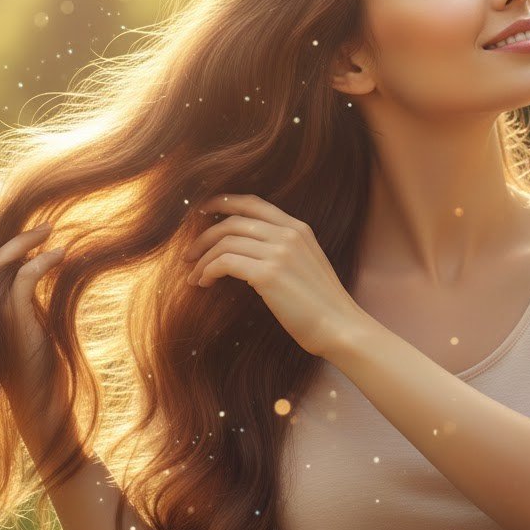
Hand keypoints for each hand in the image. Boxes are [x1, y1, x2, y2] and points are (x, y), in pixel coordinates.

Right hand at [0, 221, 67, 432]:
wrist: (43, 406)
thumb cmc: (38, 364)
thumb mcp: (26, 319)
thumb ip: (21, 291)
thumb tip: (37, 257)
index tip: (18, 214)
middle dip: (3, 227)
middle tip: (38, 217)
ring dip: (25, 240)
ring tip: (51, 228)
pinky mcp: (14, 323)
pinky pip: (23, 278)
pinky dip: (42, 261)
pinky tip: (61, 255)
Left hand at [183, 193, 359, 359]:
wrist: (340, 327)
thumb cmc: (322, 306)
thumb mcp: (308, 265)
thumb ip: (284, 251)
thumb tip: (249, 253)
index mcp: (298, 229)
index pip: (253, 203)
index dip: (223, 202)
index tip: (202, 212)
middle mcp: (287, 234)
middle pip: (232, 222)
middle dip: (203, 237)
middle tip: (188, 255)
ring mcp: (278, 252)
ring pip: (224, 243)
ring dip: (202, 260)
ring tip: (194, 277)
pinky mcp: (268, 274)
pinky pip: (224, 263)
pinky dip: (208, 271)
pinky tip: (203, 284)